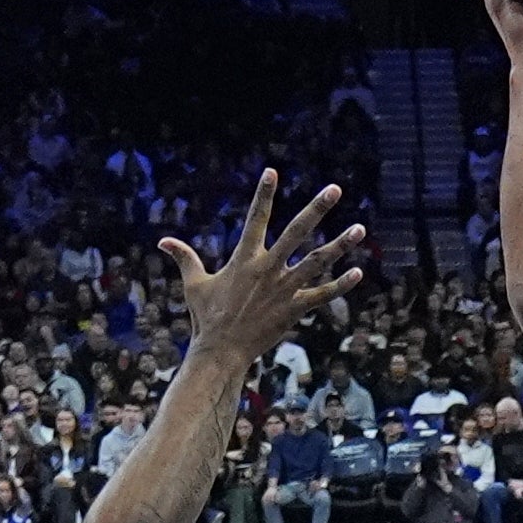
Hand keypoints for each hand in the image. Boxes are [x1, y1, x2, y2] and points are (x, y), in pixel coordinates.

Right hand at [159, 172, 365, 361]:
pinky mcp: (295, 309)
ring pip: (317, 261)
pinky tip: (358, 272)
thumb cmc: (206, 317)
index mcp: (244, 258)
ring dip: (340, 244)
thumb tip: (162, 241)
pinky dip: (340, 285)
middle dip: (316, 209)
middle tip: (334, 189)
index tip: (272, 171)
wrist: (221, 351)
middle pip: (297, 232)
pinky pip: (322, 295)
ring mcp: (284, 289)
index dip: (264, 194)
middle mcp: (268, 269)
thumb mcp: (194, 284)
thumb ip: (184, 258)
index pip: (256, 218)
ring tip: (360, 228)